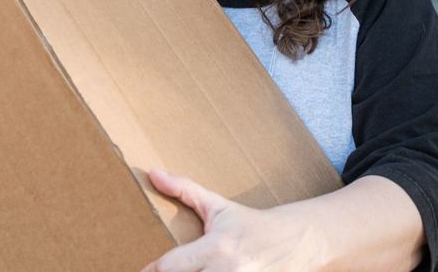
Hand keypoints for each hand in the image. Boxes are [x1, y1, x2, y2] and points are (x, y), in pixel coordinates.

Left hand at [140, 168, 325, 271]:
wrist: (293, 240)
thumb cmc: (248, 223)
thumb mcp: (217, 206)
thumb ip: (184, 190)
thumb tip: (153, 174)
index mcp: (215, 248)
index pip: (170, 266)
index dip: (152, 270)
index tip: (144, 269)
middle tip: (167, 270)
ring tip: (192, 271)